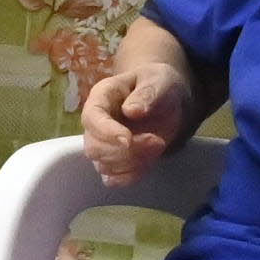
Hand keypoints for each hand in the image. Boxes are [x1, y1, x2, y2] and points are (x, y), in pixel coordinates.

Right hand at [78, 41, 198, 187]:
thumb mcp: (158, 81)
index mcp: (100, 98)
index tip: (128, 139)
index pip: (92, 119)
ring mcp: (102, 145)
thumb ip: (146, 93)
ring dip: (133, 162)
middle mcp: (95, 123)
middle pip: (94, 147)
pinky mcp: (113, 162)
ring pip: (103, 165)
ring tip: (158, 146)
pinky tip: (148, 162)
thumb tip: (131, 111)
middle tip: (158, 141)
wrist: (168, 102)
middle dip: (127, 151)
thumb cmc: (159, 86)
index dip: (107, 132)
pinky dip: (130, 176)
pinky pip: (112, 178)